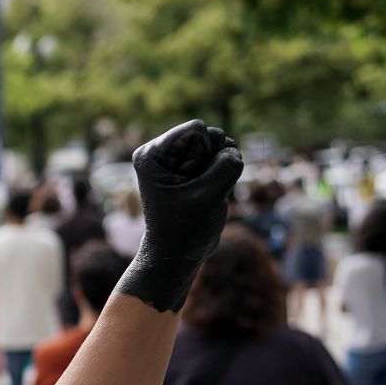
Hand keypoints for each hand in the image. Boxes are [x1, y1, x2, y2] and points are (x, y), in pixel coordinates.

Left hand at [119, 119, 243, 312]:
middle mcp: (162, 152)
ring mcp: (178, 160)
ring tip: (203, 193)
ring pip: (219, 146)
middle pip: (209, 135)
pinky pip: (222, 159)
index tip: (191, 183)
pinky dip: (223, 175)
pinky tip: (208, 193)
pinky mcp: (192, 169)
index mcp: (152, 154)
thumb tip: (233, 151)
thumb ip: (227, 165)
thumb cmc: (185, 229)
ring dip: (220, 169)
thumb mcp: (208, 195)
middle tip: (199, 190)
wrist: (178, 254)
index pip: (196, 130)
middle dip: (214, 161)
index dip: (205, 155)